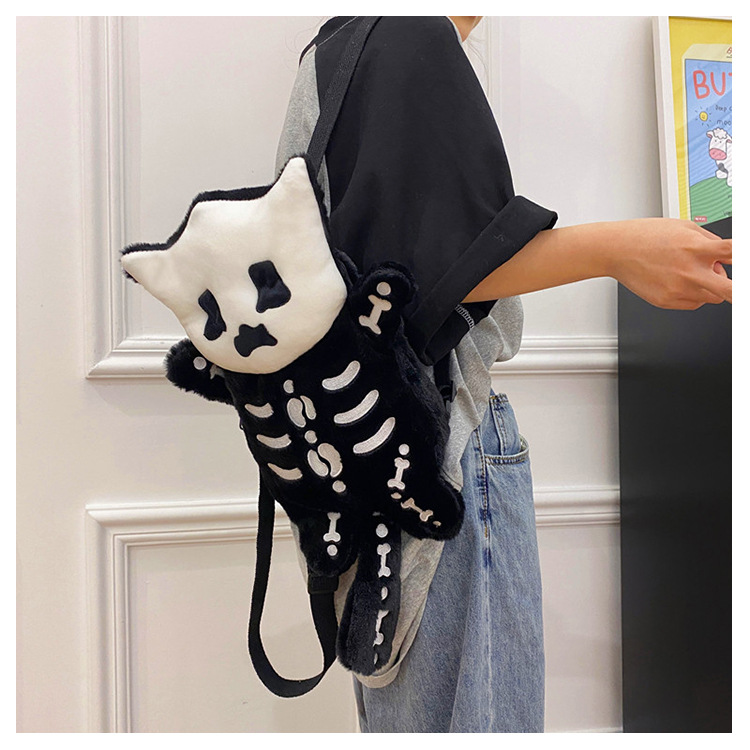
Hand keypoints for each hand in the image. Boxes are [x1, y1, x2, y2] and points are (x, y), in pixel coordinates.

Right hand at [608, 218, 731, 309]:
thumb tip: (726, 259)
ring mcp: (678, 289)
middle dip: (736, 291)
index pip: (734, 253)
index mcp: (696, 248)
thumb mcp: (684, 227)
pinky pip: (694, 304)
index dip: (743, 259)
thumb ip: (710, 242)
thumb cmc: (646, 236)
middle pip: (730, 290)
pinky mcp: (666, 301)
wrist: (616, 250)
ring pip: (713, 298)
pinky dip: (693, 294)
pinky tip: (677, 280)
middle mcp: (689, 271)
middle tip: (735, 289)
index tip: (742, 263)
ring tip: (691, 273)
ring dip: (711, 287)